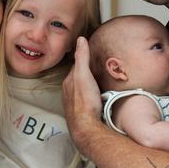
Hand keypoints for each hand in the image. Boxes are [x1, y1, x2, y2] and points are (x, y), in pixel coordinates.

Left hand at [63, 37, 102, 151]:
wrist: (86, 128)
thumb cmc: (85, 101)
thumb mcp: (84, 75)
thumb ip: (82, 57)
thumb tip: (81, 39)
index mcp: (68, 82)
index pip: (76, 66)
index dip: (84, 60)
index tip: (91, 56)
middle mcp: (68, 93)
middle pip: (78, 78)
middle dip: (87, 73)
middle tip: (98, 70)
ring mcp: (74, 104)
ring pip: (82, 90)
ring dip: (90, 86)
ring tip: (100, 84)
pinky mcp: (81, 114)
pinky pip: (87, 101)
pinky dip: (92, 97)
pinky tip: (99, 99)